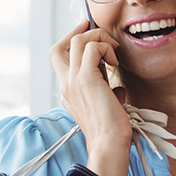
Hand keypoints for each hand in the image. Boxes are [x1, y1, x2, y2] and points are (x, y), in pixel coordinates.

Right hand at [49, 20, 133, 158]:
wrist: (109, 143)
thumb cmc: (111, 129)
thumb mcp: (105, 105)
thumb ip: (105, 93)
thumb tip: (117, 88)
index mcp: (67, 90)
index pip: (59, 57)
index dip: (71, 40)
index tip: (88, 31)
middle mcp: (65, 84)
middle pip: (60, 45)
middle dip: (80, 32)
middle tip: (100, 32)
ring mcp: (73, 81)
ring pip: (77, 41)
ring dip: (98, 39)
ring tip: (113, 51)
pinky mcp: (85, 79)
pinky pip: (92, 48)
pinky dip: (106, 49)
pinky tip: (115, 62)